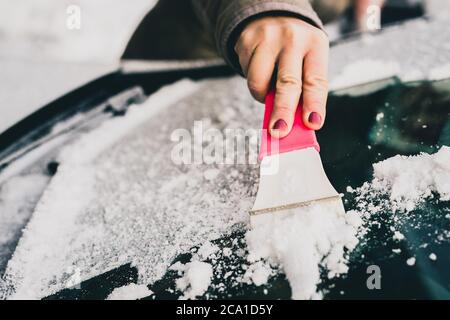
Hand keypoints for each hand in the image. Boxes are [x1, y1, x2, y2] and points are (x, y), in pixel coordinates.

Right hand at [235, 16, 328, 137]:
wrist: (271, 16)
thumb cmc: (295, 49)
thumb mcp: (307, 61)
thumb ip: (303, 90)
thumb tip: (294, 125)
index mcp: (315, 44)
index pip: (316, 80)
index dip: (314, 104)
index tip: (312, 123)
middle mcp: (293, 39)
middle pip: (288, 82)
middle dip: (283, 111)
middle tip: (280, 131)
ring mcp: (268, 39)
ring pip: (260, 83)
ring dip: (263, 97)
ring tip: (269, 90)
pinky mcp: (247, 42)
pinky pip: (247, 76)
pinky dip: (254, 83)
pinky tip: (261, 72)